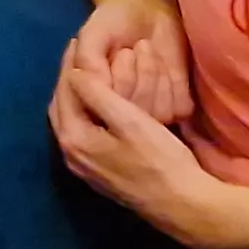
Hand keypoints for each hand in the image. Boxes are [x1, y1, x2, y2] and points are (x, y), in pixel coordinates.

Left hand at [51, 65, 229, 243]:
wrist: (185, 206)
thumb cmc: (160, 161)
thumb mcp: (130, 122)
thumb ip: (98, 96)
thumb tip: (74, 73)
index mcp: (74, 140)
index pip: (64, 93)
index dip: (70, 66)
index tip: (77, 42)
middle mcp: (71, 155)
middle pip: (63, 107)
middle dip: (69, 79)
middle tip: (79, 53)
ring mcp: (85, 165)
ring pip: (72, 120)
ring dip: (77, 95)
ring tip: (88, 71)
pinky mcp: (100, 170)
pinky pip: (84, 131)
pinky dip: (88, 111)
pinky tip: (100, 101)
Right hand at [66, 0, 195, 124]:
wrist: (145, 12)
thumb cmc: (113, 24)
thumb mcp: (93, 36)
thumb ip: (89, 62)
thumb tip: (99, 90)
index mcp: (91, 102)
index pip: (108, 110)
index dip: (116, 81)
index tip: (118, 53)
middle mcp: (118, 115)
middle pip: (133, 111)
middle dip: (134, 74)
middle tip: (130, 50)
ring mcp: (149, 116)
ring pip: (156, 112)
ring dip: (153, 74)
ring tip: (145, 53)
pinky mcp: (177, 109)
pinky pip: (179, 108)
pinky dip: (173, 83)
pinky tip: (163, 66)